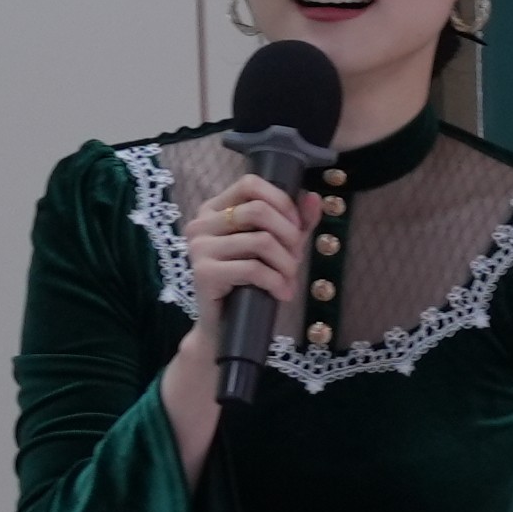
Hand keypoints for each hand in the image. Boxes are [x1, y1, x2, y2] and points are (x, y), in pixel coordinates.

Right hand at [181, 168, 318, 344]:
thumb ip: (296, 222)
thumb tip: (313, 198)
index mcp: (214, 209)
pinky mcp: (203, 273)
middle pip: (259, 211)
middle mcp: (201, 224)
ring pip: (261, 241)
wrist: (225, 328)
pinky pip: (253, 269)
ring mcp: (199, 248)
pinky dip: (277, 281)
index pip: (250, 184)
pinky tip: (282, 293)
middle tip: (296, 258)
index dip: (281, 202)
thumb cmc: (250, 283)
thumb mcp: (277, 247)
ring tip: (289, 279)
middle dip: (289, 235)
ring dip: (287, 263)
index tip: (296, 227)